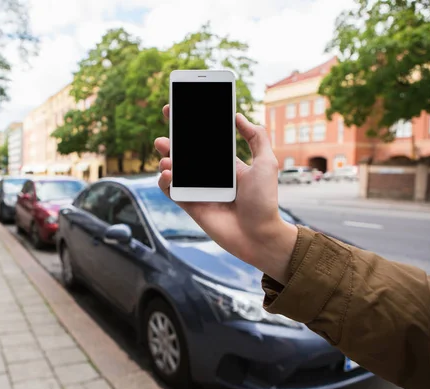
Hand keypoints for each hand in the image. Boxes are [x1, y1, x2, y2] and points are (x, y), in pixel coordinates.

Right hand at [155, 105, 297, 283]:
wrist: (259, 234)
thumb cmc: (265, 201)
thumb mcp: (266, 163)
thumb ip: (256, 137)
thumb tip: (238, 116)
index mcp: (226, 165)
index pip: (204, 143)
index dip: (191, 128)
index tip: (179, 112)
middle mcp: (210, 176)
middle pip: (185, 155)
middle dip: (172, 142)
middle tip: (163, 133)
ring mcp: (199, 191)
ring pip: (175, 171)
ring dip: (166, 160)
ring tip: (165, 155)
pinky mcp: (191, 206)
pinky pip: (172, 191)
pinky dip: (165, 182)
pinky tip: (166, 174)